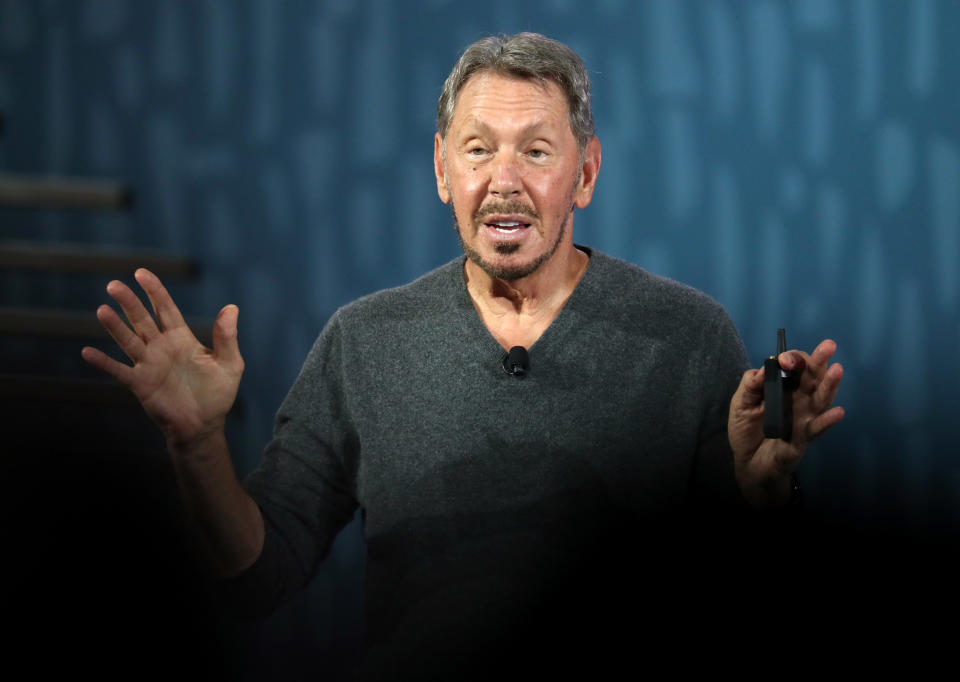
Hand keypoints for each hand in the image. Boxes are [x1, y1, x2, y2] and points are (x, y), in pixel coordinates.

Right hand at [81, 268, 243, 445]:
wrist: (204, 425)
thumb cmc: (218, 394)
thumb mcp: (230, 364)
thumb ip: (227, 338)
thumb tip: (232, 308)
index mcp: (182, 338)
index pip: (165, 309)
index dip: (154, 291)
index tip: (141, 273)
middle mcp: (162, 347)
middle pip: (142, 320)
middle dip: (129, 303)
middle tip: (114, 285)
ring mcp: (149, 365)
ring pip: (128, 340)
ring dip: (115, 327)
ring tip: (102, 310)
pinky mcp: (140, 384)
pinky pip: (119, 371)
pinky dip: (104, 363)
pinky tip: (88, 352)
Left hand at [728, 339, 844, 507]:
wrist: (748, 463)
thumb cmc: (747, 430)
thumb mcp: (741, 403)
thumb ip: (750, 385)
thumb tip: (763, 370)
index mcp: (784, 388)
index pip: (794, 367)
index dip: (792, 359)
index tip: (784, 359)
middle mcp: (799, 400)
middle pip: (812, 378)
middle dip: (819, 361)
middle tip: (828, 346)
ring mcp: (803, 419)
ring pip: (820, 399)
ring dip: (830, 385)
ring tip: (837, 370)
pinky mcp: (802, 439)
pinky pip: (816, 429)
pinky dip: (827, 421)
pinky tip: (837, 412)